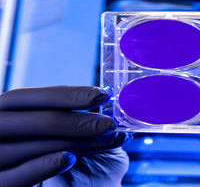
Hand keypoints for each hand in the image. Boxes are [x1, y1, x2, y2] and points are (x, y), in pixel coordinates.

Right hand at [0, 86, 130, 185]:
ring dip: (75, 144)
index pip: (22, 97)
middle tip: (109, 124)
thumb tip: (99, 101)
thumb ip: (58, 116)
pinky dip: (43, 166)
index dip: (63, 95)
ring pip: (31, 149)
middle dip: (75, 122)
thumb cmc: (38, 152)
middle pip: (30, 123)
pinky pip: (15, 178)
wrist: (39, 181)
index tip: (101, 95)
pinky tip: (69, 159)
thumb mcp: (41, 130)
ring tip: (107, 141)